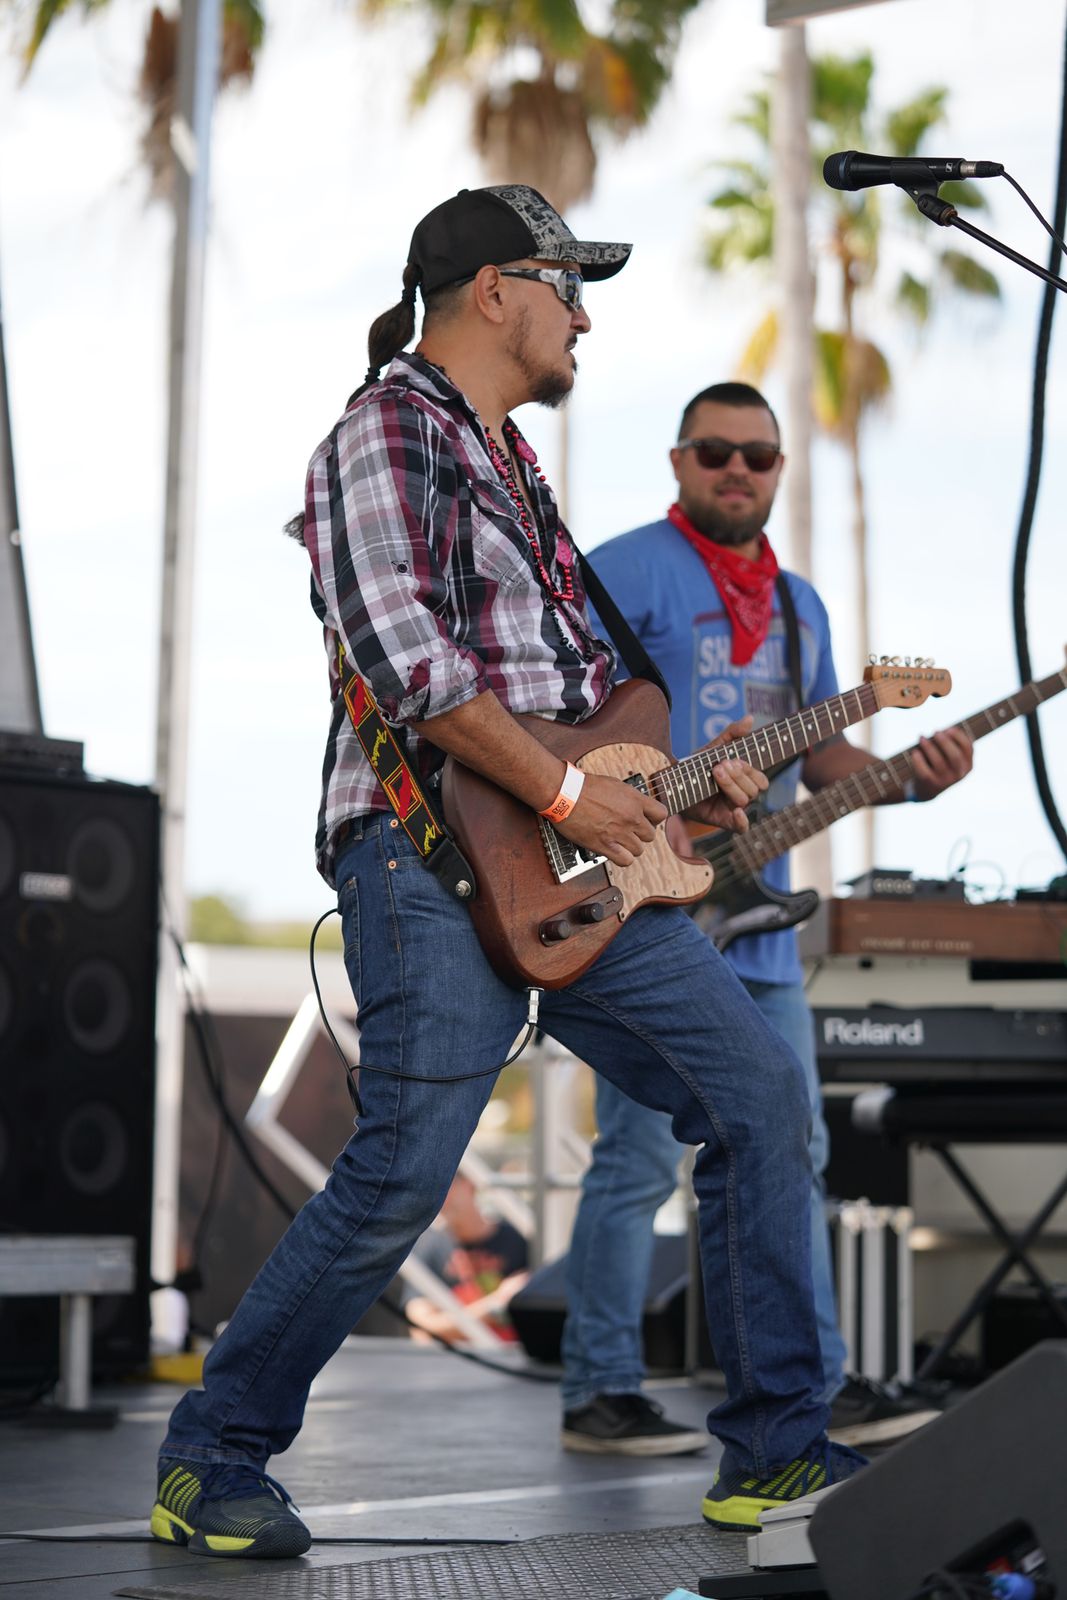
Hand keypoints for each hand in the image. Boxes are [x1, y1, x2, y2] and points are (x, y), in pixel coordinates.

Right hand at [554, 771, 666, 867]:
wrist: (565, 792)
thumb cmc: (584, 786)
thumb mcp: (614, 784)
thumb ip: (628, 797)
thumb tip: (634, 804)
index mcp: (635, 799)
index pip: (661, 814)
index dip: (654, 819)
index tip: (646, 819)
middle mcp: (631, 817)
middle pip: (650, 835)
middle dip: (640, 834)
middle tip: (628, 831)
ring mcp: (619, 832)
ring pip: (639, 850)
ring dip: (630, 847)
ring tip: (618, 841)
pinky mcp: (605, 845)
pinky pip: (625, 861)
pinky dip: (622, 858)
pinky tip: (614, 851)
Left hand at [684, 717, 767, 832]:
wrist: (674, 783)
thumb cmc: (697, 766)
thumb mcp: (713, 747)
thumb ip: (732, 734)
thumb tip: (750, 718)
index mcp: (745, 779)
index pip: (760, 778)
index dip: (749, 769)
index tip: (733, 759)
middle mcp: (743, 794)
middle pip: (754, 788)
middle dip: (738, 776)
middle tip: (719, 766)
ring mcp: (734, 808)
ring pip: (745, 800)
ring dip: (732, 786)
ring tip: (715, 774)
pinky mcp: (723, 821)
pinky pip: (741, 827)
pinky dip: (742, 821)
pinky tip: (735, 811)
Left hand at [910, 726, 972, 799]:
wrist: (926, 790)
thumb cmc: (937, 766)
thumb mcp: (949, 757)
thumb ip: (949, 744)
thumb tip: (941, 731)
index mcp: (967, 765)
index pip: (968, 748)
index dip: (959, 736)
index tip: (948, 729)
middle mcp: (959, 774)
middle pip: (954, 755)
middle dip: (944, 741)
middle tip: (935, 732)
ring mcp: (945, 780)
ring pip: (938, 761)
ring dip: (929, 746)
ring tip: (922, 738)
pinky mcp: (930, 783)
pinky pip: (923, 769)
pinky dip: (918, 759)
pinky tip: (915, 752)